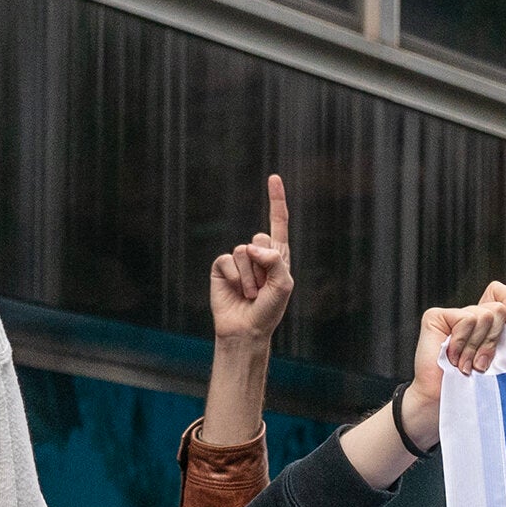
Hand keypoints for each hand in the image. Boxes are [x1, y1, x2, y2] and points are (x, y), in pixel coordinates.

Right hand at [208, 176, 293, 345]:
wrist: (246, 329)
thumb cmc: (269, 310)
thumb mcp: (283, 285)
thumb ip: (276, 261)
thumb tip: (252, 246)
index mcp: (277, 255)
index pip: (278, 222)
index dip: (276, 200)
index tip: (274, 177)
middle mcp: (258, 254)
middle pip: (260, 238)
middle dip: (263, 265)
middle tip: (263, 288)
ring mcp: (239, 260)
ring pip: (244, 251)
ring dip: (250, 277)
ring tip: (251, 294)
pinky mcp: (222, 266)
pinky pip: (228, 260)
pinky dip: (235, 278)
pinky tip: (236, 291)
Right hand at [399, 280, 505, 447]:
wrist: (443, 402)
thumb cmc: (469, 388)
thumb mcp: (498, 362)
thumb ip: (505, 339)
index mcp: (486, 325)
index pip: (503, 295)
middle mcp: (470, 317)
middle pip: (497, 309)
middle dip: (493, 340)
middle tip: (480, 364)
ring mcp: (452, 316)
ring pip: (483, 316)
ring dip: (476, 347)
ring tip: (465, 365)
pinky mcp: (436, 317)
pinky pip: (465, 320)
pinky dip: (462, 343)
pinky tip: (452, 358)